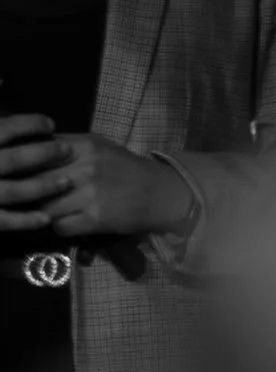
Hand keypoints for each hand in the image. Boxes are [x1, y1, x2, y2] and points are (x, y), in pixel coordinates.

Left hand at [0, 118, 192, 238]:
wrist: (156, 192)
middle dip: (29, 191)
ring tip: (47, 210)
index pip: (42, 152)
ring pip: (46, 207)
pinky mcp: (94, 219)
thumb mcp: (98, 146)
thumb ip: (68, 145)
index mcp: (85, 145)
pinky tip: (66, 221)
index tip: (22, 171)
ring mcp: (89, 194)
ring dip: (43, 211)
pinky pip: (60, 226)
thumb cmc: (124, 167)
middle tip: (28, 196)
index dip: (28, 164)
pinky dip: (59, 226)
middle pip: (38, 181)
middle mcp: (86, 167)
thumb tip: (33, 145)